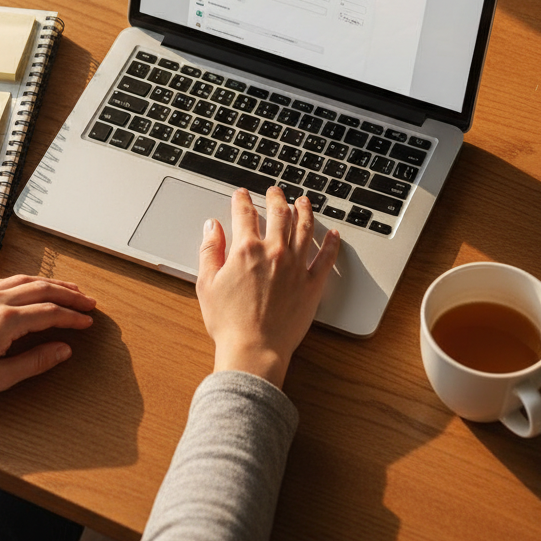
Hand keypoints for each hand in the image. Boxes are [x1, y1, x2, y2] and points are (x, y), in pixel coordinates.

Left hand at [0, 275, 95, 409]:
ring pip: (26, 280)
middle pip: (43, 290)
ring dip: (52, 284)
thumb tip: (62, 350)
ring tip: (69, 290)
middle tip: (88, 302)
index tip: (87, 321)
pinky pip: (7, 280)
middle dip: (70, 295)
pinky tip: (34, 286)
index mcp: (5, 322)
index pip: (50, 312)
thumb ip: (35, 362)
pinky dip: (28, 281)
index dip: (73, 317)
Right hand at [196, 187, 339, 388]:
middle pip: (279, 214)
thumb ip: (210, 250)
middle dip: (276, 198)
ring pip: (305, 228)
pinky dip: (331, 244)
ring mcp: (296, 267)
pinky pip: (326, 259)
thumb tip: (212, 227)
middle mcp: (274, 252)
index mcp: (246, 250)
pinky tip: (334, 235)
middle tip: (275, 191)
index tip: (242, 195)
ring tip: (304, 201)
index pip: (244, 214)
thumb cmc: (228, 322)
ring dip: (305, 211)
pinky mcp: (312, 284)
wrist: (254, 349)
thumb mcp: (207, 283)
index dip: (242, 200)